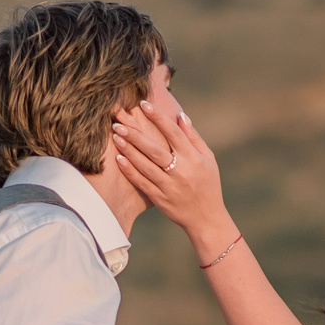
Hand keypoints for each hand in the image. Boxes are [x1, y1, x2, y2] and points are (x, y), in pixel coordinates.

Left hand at [109, 99, 235, 250]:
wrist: (207, 219)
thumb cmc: (208, 185)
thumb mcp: (208, 159)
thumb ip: (193, 138)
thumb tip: (180, 116)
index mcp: (194, 159)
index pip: (174, 134)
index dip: (158, 118)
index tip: (143, 104)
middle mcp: (181, 172)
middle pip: (155, 150)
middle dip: (136, 135)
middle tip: (119, 121)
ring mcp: (170, 187)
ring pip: (146, 166)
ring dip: (129, 150)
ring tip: (116, 135)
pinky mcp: (160, 199)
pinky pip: (142, 183)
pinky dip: (130, 171)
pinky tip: (119, 158)